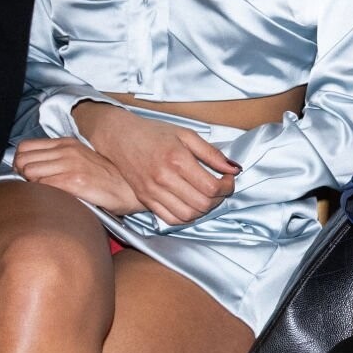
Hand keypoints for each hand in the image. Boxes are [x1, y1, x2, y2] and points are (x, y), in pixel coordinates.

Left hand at [12, 136, 138, 212]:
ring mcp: (70, 165)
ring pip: (29, 173)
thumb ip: (60, 159)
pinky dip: (42, 194)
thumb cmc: (108, 179)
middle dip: (22, 175)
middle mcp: (66, 151)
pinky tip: (53, 198)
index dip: (20, 162)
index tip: (26, 174)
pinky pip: (42, 185)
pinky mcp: (74, 182)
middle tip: (33, 186)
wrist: (130, 190)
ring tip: (45, 193)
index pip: (24, 147)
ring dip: (31, 185)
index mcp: (66, 144)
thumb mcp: (82, 159)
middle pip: (22, 160)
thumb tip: (33, 169)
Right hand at [73, 102, 239, 224]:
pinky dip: (185, 217)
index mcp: (177, 159)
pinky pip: (170, 219)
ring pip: (188, 215)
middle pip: (202, 204)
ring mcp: (152, 191)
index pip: (212, 187)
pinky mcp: (145, 199)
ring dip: (203, 210)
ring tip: (206, 197)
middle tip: (220, 188)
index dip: (227, 187)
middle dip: (219, 199)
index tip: (228, 179)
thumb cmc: (154, 133)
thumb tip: (233, 168)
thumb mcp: (186, 134)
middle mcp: (164, 178)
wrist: (119, 137)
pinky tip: (190, 205)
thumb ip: (211, 153)